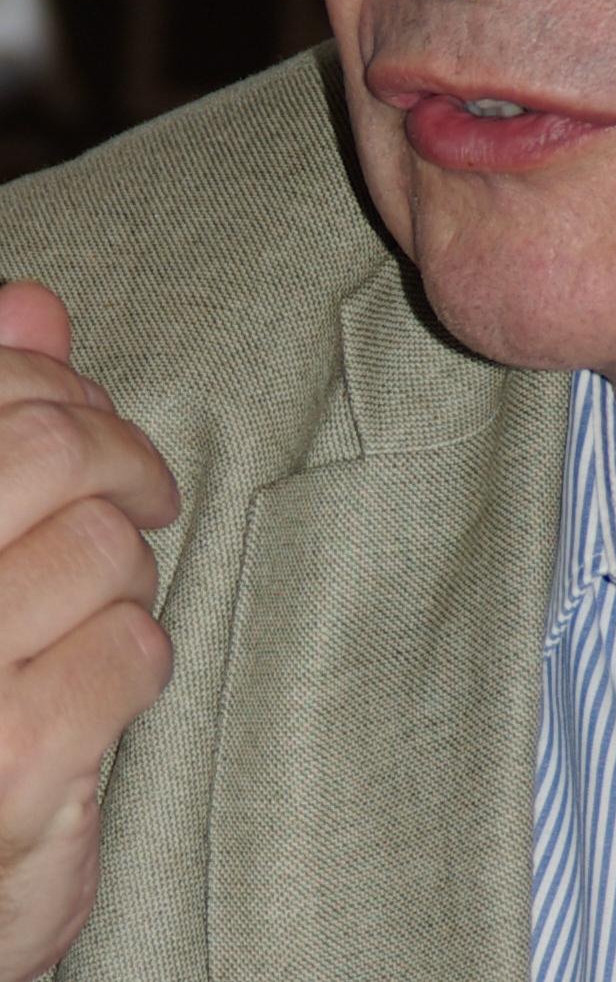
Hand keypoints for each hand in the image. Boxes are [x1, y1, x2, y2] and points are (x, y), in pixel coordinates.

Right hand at [0, 283, 177, 981]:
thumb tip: (33, 305)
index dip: (57, 387)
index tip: (85, 415)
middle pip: (53, 451)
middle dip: (121, 455)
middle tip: (143, 487)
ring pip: (104, 548)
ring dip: (128, 569)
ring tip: (99, 600)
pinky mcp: (2, 768)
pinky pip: (128, 653)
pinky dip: (138, 655)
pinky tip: (107, 677)